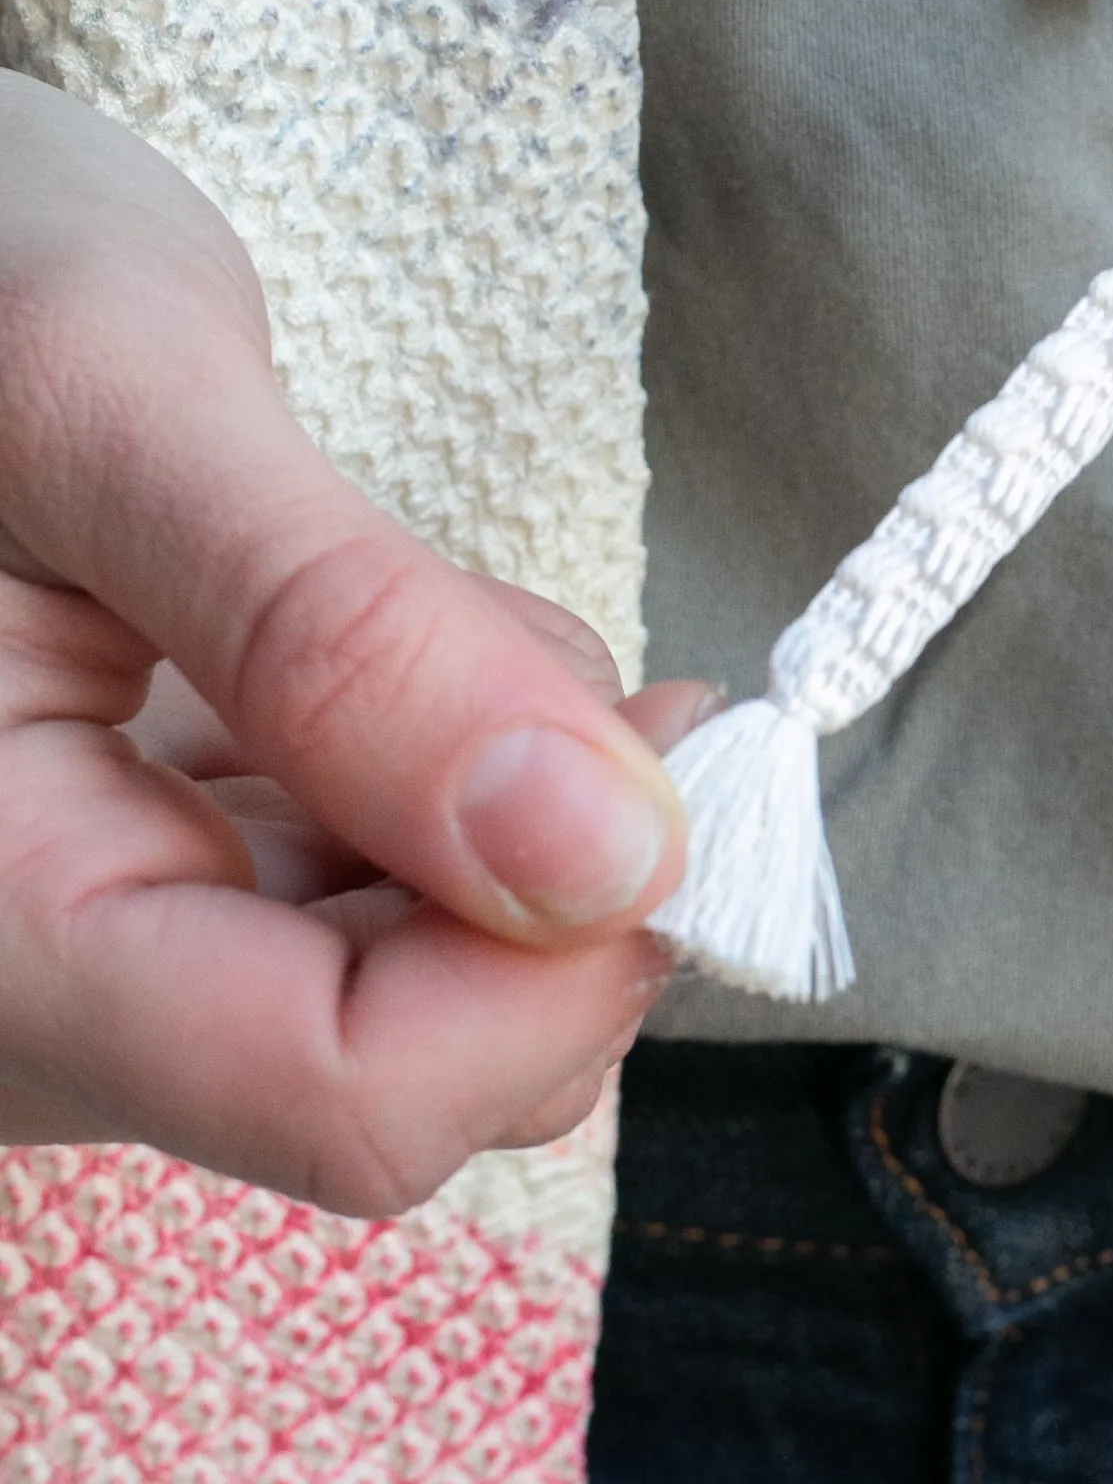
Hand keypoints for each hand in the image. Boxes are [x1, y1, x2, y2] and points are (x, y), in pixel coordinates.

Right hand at [0, 73, 697, 1208]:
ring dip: (516, 822)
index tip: (674, 751)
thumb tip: (606, 857)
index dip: (564, 958)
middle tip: (587, 658)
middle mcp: (13, 998)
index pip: (343, 1091)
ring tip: (439, 609)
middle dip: (557, 875)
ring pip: (410, 1002)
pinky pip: (364, 918)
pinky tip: (422, 652)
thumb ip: (342, 629)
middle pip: (400, 1071)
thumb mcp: (115, 393)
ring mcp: (82, 958)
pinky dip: (457, 796)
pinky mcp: (143, 887)